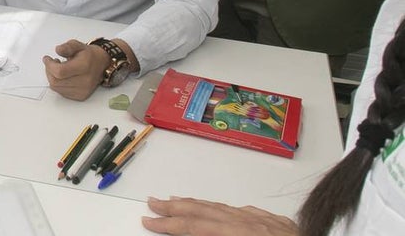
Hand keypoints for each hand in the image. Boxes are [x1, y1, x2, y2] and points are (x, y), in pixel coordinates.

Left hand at [42, 39, 107, 100]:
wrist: (101, 64)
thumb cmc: (88, 55)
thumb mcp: (77, 45)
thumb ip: (67, 47)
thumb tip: (58, 50)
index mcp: (84, 66)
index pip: (60, 72)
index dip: (49, 65)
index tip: (47, 59)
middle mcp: (85, 81)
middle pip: (56, 81)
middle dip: (49, 71)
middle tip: (51, 63)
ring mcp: (83, 90)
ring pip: (56, 88)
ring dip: (52, 77)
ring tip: (58, 68)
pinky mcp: (81, 96)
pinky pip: (61, 92)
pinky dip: (58, 84)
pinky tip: (62, 77)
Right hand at [142, 196, 297, 234]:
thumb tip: (195, 232)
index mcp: (243, 235)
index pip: (197, 228)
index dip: (170, 224)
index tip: (148, 221)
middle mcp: (254, 225)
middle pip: (207, 211)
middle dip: (177, 207)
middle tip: (153, 202)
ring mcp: (271, 224)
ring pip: (227, 208)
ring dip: (200, 204)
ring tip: (179, 200)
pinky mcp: (286, 227)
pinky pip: (251, 213)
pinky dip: (231, 210)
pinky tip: (226, 210)